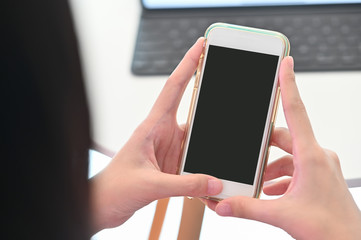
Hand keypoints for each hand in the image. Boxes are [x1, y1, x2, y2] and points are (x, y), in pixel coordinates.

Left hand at [89, 38, 221, 232]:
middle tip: (233, 97)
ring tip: (230, 154)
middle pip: (194, 115)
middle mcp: (162, 135)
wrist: (101, 206)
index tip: (201, 46)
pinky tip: (213, 183)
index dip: (187, 65)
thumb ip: (184, 185)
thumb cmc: (113, 188)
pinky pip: (194, 165)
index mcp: (152, 127)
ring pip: (198, 143)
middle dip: (215, 107)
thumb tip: (215, 182)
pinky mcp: (171, 167)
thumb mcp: (150, 185)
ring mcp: (168, 151)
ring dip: (212, 149)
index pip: (173, 88)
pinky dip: (205, 174)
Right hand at [207, 57, 360, 238]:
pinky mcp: (320, 176)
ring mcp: (320, 166)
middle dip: (263, 149)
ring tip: (260, 184)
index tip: (285, 63)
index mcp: (311, 156)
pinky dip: (282, 176)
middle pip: (284, 139)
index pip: (296, 111)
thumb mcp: (283, 216)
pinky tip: (272, 191)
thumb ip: (248, 208)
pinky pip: (296, 168)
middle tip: (249, 159)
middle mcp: (318, 156)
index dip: (288, 84)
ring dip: (272, 167)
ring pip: (289, 155)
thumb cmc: (330, 229)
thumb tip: (223, 204)